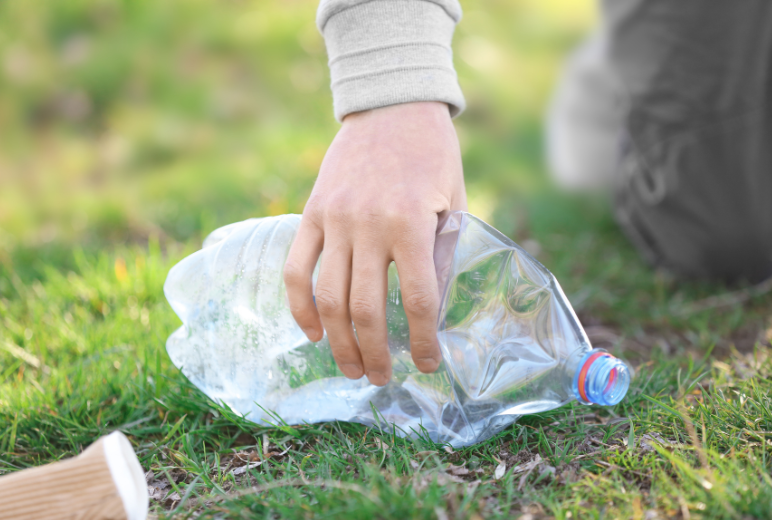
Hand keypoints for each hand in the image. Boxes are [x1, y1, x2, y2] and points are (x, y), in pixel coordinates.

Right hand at [283, 101, 466, 385]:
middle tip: (381, 378)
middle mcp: (369, 226)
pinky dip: (300, 306)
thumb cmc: (433, 154)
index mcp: (411, 224)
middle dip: (375, 353)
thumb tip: (427, 309)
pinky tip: (312, 332)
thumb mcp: (453, 201)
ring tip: (351, 368)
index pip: (416, 300)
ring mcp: (334, 220)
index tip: (427, 363)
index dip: (422, 340)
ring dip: (338, 342)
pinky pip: (296, 269)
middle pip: (364, 309)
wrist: (391, 105)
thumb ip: (440, 253)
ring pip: (328, 298)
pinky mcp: (311, 213)